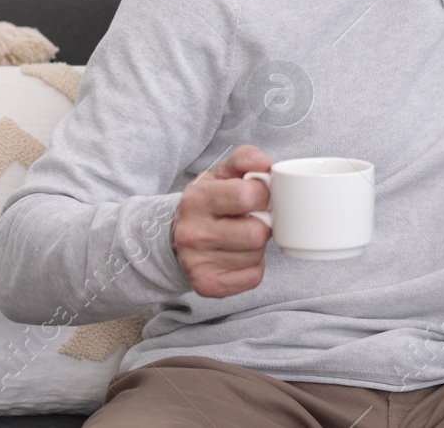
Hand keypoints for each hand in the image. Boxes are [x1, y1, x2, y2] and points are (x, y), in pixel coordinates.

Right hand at [172, 145, 274, 298]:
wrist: (175, 237)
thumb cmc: (208, 202)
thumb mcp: (221, 173)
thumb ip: (246, 158)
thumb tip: (268, 164)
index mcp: (197, 199)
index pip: (248, 195)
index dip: (263, 194)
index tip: (258, 196)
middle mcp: (193, 233)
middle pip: (257, 233)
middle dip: (263, 224)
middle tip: (253, 219)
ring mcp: (198, 263)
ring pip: (256, 255)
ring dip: (257, 246)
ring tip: (242, 236)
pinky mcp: (207, 285)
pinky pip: (253, 277)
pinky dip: (253, 266)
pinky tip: (238, 255)